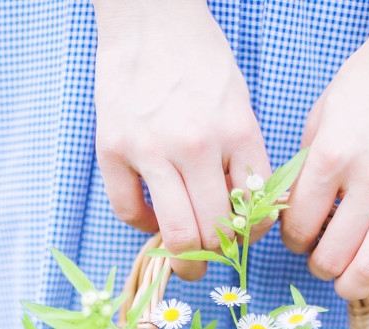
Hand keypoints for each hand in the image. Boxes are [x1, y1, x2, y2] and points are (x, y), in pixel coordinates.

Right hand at [92, 1, 269, 279]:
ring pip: (174, 231)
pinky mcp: (113, 148)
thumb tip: (239, 214)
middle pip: (214, 230)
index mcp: (237, 131)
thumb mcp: (238, 103)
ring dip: (183, 258)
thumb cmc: (200, 59)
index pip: (255, 210)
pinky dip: (142, 224)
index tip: (241, 236)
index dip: (251, 235)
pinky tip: (151, 216)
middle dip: (215, 259)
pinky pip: (128, 210)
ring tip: (183, 261)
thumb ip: (241, 156)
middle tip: (210, 264)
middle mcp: (196, 144)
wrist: (150, 17)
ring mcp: (151, 148)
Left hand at [281, 0, 368, 297]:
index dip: (293, 240)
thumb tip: (296, 219)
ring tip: (349, 277)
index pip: (300, 229)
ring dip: (354, 284)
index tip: (300, 236)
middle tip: (322, 257)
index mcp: (333, 158)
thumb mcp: (319, 119)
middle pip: (334, 258)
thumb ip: (304, 173)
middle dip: (320, 266)